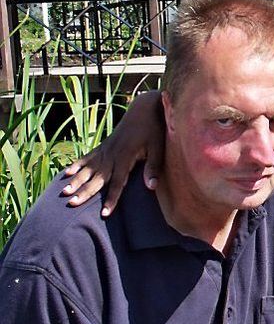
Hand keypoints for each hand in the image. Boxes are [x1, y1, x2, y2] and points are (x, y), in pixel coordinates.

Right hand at [61, 90, 164, 216]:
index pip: (118, 182)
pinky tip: (67, 174)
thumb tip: (151, 187)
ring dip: (76, 181)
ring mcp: (106, 150)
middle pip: (97, 177)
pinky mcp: (104, 146)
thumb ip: (153, 167)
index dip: (112, 198)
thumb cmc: (154, 130)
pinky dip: (77, 166)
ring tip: (64, 192)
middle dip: (85, 192)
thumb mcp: (158, 148)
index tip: (105, 213)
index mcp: (126, 156)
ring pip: (88, 168)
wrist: (144, 110)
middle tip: (72, 203)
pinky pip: (88, 158)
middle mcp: (112, 154)